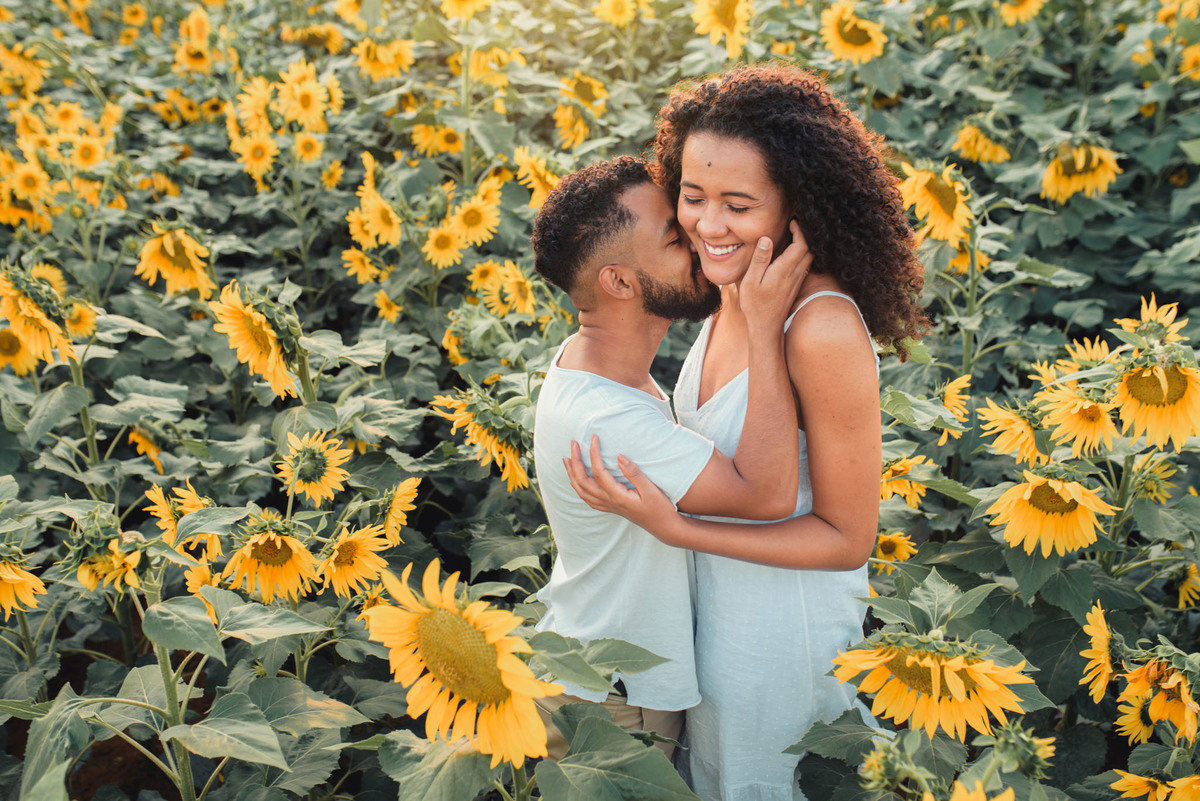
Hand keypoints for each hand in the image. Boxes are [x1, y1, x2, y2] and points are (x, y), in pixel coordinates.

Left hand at [564, 435, 681, 541]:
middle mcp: (609, 502)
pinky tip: (578, 480)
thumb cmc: (660, 507)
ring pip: (581, 491)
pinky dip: (578, 487)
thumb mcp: (651, 489)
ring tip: (567, 459)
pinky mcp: (611, 508)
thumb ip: (634, 473)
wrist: (663, 526)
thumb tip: (619, 457)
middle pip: (583, 481)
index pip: (598, 472)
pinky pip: (588, 498)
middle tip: (573, 444)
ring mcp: (608, 506)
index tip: (593, 438)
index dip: (593, 453)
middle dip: (575, 461)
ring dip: (572, 474)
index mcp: (617, 495)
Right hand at [739, 219, 810, 332]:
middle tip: (794, 226)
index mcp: (784, 270)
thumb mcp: (750, 281)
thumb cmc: (755, 304)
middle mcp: (794, 274)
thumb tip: (767, 238)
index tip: (793, 222)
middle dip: (805, 236)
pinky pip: (804, 266)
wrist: (766, 327)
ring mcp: (797, 281)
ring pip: (808, 258)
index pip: (801, 245)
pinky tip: (790, 254)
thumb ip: (760, 259)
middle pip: (809, 250)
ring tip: (793, 236)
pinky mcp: (795, 286)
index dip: (800, 231)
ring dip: (804, 245)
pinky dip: (801, 255)